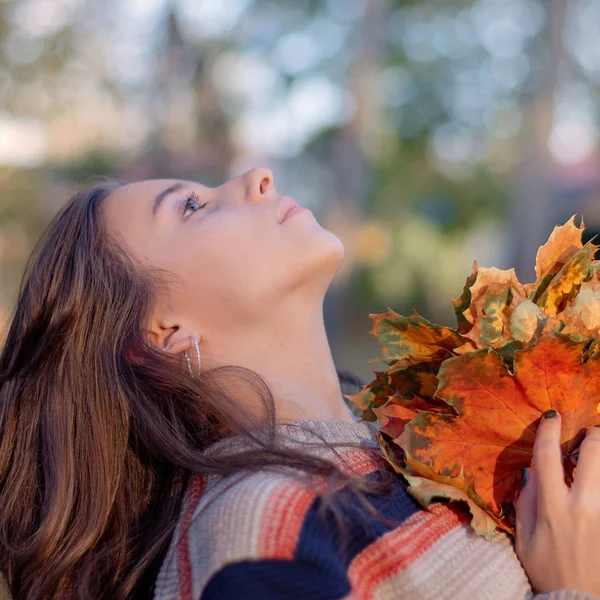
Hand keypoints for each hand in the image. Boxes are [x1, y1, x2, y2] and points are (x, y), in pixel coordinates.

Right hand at [515, 410, 599, 594]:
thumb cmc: (546, 570)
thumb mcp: (523, 538)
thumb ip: (525, 502)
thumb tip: (530, 473)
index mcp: (553, 507)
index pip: (547, 457)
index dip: (549, 431)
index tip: (552, 416)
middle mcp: (582, 506)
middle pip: (593, 456)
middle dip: (594, 436)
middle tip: (591, 433)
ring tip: (598, 454)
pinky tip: (597, 482)